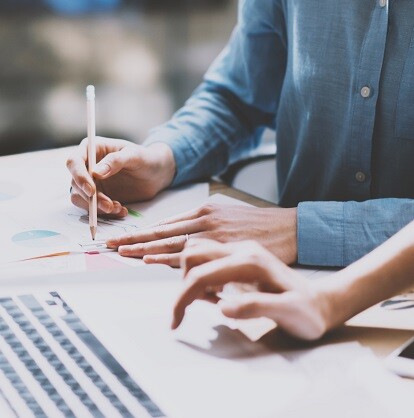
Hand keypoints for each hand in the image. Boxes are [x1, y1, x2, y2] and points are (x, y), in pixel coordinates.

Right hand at [67, 137, 175, 216]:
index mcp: (92, 149)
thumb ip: (116, 161)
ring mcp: (92, 182)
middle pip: (75, 184)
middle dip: (91, 198)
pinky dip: (106, 213)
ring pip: (81, 199)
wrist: (157, 173)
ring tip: (118, 208)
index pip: (74, 162)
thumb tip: (96, 173)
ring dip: (96, 208)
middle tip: (109, 206)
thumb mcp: (134, 156)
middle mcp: (87, 166)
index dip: (79, 177)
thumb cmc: (146, 158)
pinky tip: (122, 210)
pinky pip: (94, 209)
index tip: (92, 191)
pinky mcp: (98, 197)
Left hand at [106, 204, 297, 266]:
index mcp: (204, 211)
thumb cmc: (259, 226)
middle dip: (134, 239)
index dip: (142, 233)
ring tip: (121, 252)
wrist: (288, 227)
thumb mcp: (229, 218)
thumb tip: (184, 242)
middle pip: (162, 230)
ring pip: (171, 240)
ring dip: (144, 247)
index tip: (123, 239)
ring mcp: (212, 230)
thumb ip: (205, 228)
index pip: (166, 224)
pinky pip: (190, 251)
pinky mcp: (223, 243)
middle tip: (110, 245)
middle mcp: (204, 218)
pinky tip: (151, 260)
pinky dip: (167, 256)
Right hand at [172, 239, 330, 340]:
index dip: (183, 298)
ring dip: (191, 280)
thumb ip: (256, 307)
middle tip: (191, 310)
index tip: (175, 322)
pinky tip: (217, 297)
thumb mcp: (288, 312)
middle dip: (183, 284)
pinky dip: (202, 280)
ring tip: (209, 303)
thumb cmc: (308, 312)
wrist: (321, 302)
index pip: (202, 274)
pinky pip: (208, 261)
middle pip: (194, 254)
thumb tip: (222, 308)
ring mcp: (240, 251)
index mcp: (250, 261)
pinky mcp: (239, 258)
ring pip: (198, 255)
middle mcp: (242, 249)